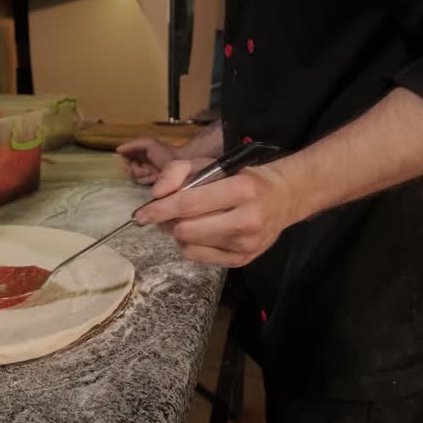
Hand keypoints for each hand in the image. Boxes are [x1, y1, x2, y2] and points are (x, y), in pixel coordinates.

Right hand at [116, 137, 179, 184]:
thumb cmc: (164, 152)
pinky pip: (140, 180)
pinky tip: (151, 176)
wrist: (179, 163)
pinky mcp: (149, 180)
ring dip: (138, 173)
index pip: (126, 156)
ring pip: (133, 174)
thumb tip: (118, 149)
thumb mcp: (149, 143)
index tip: (125, 160)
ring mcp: (145, 171)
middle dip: (131, 168)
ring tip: (147, 171)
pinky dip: (143, 178)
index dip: (124, 159)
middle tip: (137, 168)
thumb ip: (133, 145)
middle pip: (128, 166)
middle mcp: (142, 161)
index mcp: (141, 151)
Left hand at [133, 159, 303, 267]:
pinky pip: (199, 257)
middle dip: (168, 222)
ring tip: (184, 221)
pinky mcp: (243, 260)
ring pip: (190, 245)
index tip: (140, 214)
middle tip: (164, 214)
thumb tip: (156, 194)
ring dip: (178, 233)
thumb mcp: (212, 163)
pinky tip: (197, 232)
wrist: (282, 198)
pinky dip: (190, 245)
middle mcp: (247, 219)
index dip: (160, 209)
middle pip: (186, 229)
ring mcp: (247, 244)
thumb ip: (179, 171)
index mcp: (242, 189)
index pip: (189, 204)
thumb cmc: (241, 177)